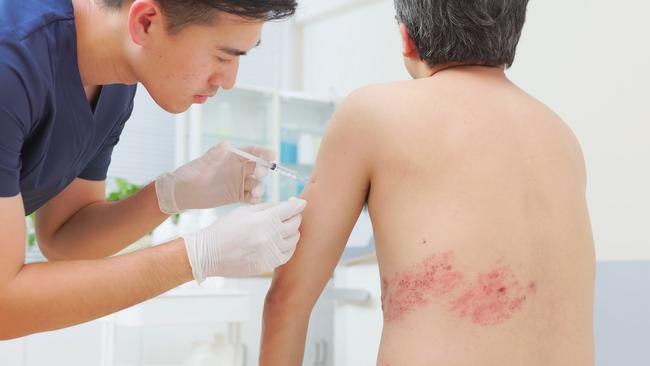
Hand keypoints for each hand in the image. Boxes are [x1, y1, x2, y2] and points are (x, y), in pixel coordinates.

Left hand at [155, 141, 273, 213]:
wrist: (182, 193)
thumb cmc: (189, 174)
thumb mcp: (201, 164)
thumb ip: (214, 154)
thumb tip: (226, 143)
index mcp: (232, 157)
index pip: (252, 152)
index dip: (264, 152)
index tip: (273, 156)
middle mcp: (238, 169)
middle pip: (257, 167)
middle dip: (262, 170)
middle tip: (259, 174)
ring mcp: (239, 183)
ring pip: (256, 183)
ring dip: (259, 187)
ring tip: (255, 192)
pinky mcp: (237, 196)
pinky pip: (250, 197)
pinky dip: (254, 199)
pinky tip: (253, 201)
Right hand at [182, 198, 306, 281]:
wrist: (209, 253)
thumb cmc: (224, 230)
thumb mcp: (245, 211)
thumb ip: (268, 207)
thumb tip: (287, 205)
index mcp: (264, 219)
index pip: (291, 209)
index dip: (298, 205)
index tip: (300, 203)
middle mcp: (270, 236)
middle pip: (295, 224)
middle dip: (295, 217)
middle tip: (291, 215)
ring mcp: (270, 251)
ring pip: (294, 240)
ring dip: (293, 232)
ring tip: (286, 228)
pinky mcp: (268, 264)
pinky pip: (288, 254)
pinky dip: (289, 247)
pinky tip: (283, 242)